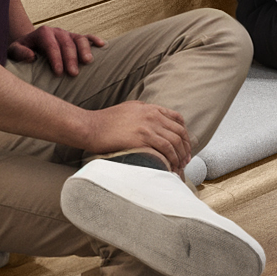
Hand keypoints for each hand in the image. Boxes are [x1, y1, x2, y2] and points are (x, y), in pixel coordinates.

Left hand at [22, 21, 99, 74]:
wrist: (30, 45)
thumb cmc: (22, 51)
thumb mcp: (14, 51)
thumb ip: (20, 52)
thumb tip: (32, 56)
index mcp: (42, 33)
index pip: (51, 44)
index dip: (55, 58)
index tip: (58, 73)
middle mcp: (57, 31)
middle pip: (66, 43)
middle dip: (70, 58)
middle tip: (73, 74)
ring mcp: (67, 34)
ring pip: (79, 38)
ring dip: (84, 49)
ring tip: (88, 62)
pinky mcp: (75, 38)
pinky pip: (87, 37)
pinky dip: (95, 40)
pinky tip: (102, 46)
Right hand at [72, 97, 200, 170]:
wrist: (90, 127)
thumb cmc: (105, 121)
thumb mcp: (129, 109)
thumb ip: (144, 113)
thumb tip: (154, 122)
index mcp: (150, 108)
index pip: (177, 119)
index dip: (184, 134)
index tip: (185, 146)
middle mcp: (152, 115)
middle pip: (179, 131)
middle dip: (186, 147)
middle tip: (186, 160)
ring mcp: (148, 125)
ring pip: (175, 142)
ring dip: (181, 156)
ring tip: (180, 167)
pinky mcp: (143, 138)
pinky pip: (166, 149)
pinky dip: (172, 159)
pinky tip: (171, 167)